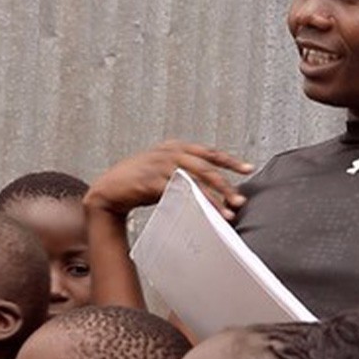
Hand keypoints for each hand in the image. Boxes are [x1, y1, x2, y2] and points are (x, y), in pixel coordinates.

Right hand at [84, 140, 253, 219]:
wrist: (109, 190)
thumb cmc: (138, 182)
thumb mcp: (164, 171)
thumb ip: (185, 173)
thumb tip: (211, 187)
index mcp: (175, 146)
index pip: (209, 152)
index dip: (230, 160)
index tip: (249, 169)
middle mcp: (170, 152)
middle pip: (205, 167)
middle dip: (225, 185)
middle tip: (240, 200)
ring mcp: (160, 165)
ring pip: (194, 180)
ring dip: (212, 198)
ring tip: (225, 212)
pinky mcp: (151, 180)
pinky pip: (177, 191)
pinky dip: (191, 201)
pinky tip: (202, 211)